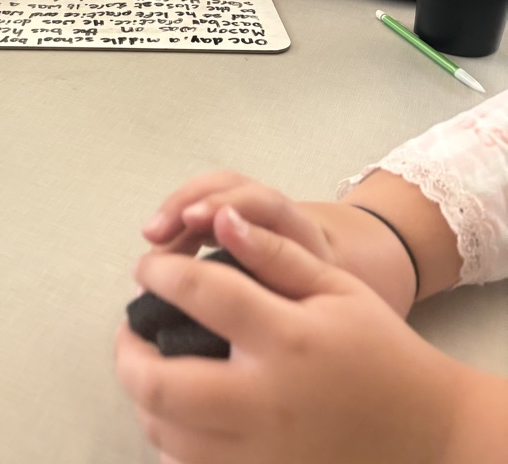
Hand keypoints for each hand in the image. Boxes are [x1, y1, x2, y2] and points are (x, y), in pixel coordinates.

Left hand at [116, 206, 463, 463]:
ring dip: (142, 392)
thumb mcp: (336, 287)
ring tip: (150, 360)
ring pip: (163, 430)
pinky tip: (179, 407)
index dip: (160, 274)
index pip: (199, 294)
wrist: (424, 432)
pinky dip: (167, 435)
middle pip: (159, 381)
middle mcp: (264, 401)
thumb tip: (222, 219)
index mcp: (286, 339)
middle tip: (132, 324)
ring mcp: (258, 453)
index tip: (147, 267)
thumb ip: (275, 252)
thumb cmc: (377, 348)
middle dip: (128, 348)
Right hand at [142, 172, 417, 315]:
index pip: (271, 210)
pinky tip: (160, 246)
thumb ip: (298, 315)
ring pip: (218, 188)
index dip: (236, 214)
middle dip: (194, 200)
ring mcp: (261, 213)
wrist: (373, 269)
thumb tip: (255, 338)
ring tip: (151, 237)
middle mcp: (283, 217)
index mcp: (309, 240)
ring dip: (179, 206)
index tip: (207, 226)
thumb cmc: (345, 310)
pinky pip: (209, 204)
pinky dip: (180, 219)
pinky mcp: (243, 217)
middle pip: (237, 186)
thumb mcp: (333, 317)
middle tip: (159, 234)